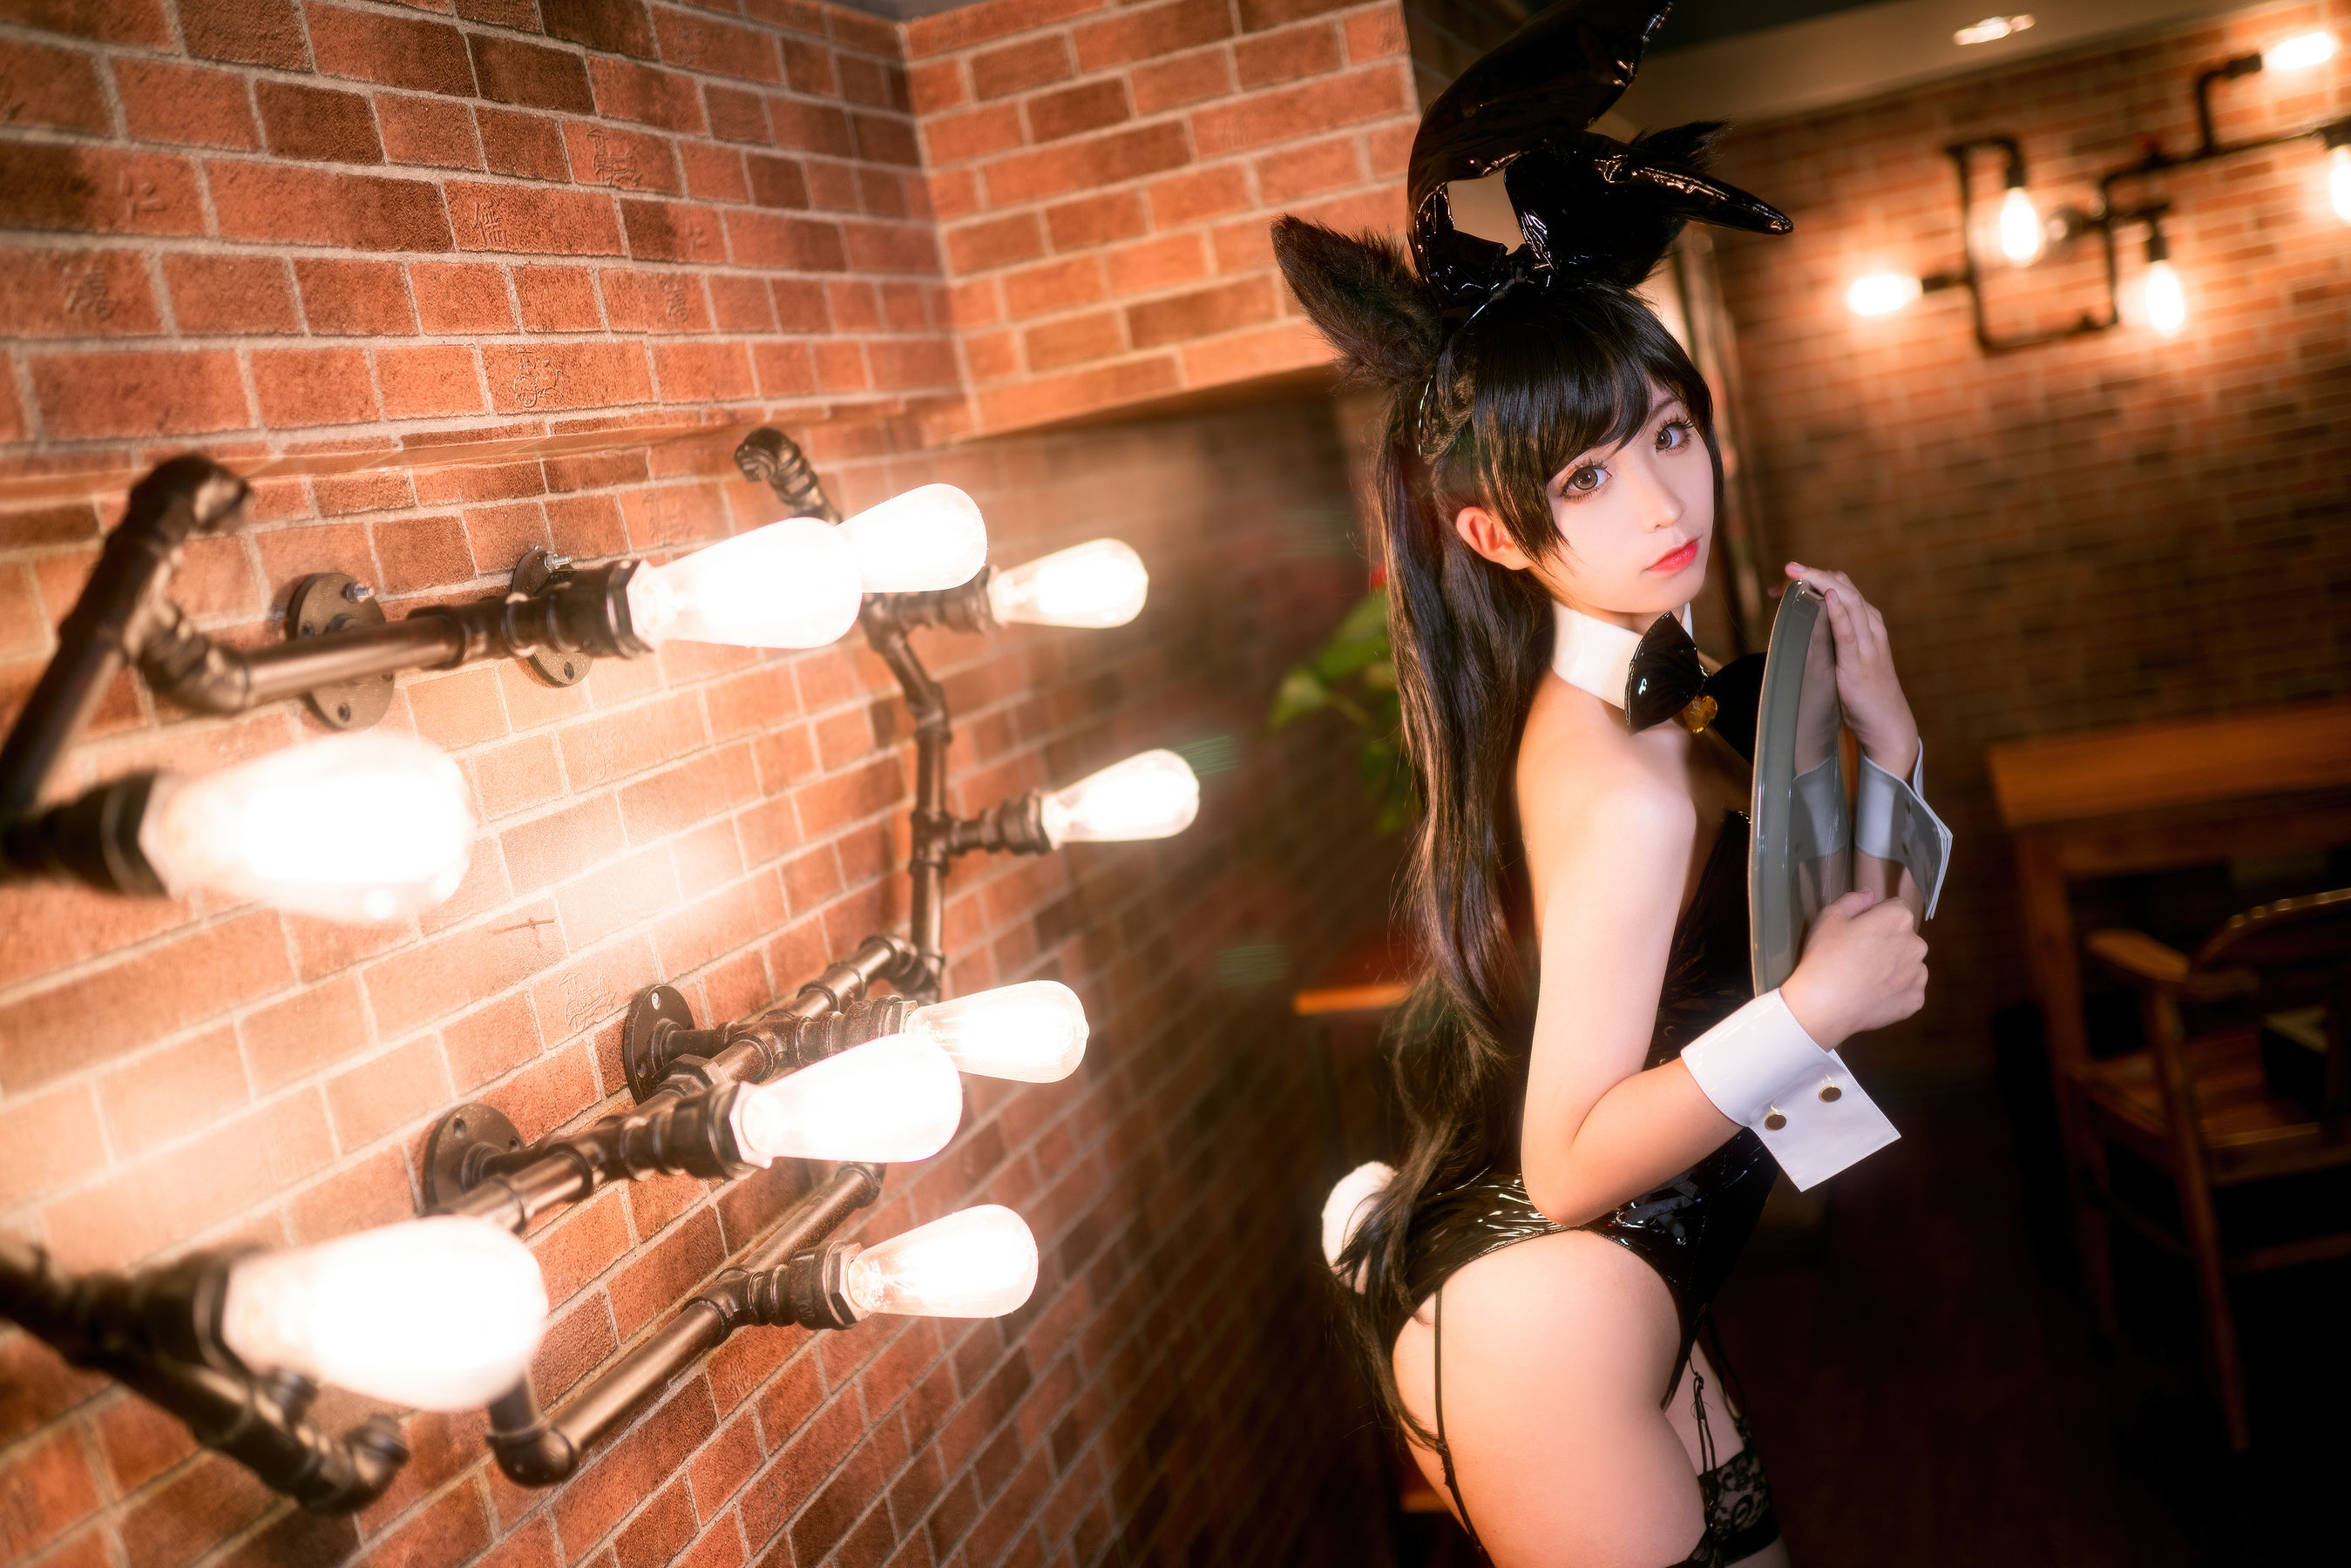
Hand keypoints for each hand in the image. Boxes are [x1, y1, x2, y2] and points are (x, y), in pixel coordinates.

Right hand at [1780, 889, 1928, 1047]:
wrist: (1824, 1006)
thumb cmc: (1825, 956)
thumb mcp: (1829, 917)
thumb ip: (1853, 900)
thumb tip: (1870, 893)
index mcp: (1898, 918)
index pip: (1895, 908)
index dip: (1875, 917)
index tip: (1857, 932)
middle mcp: (1917, 944)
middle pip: (1904, 936)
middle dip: (1887, 941)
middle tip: (1858, 956)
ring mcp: (1919, 974)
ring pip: (1907, 963)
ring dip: (1893, 966)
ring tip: (1865, 979)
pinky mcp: (1916, 1000)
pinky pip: (1908, 989)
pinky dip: (1894, 991)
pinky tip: (1872, 995)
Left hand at [1784, 562, 1917, 775]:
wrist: (1888, 722)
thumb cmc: (1866, 692)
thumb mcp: (1850, 656)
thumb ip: (1835, 637)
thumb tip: (1808, 622)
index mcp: (1869, 623)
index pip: (1842, 588)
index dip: (1815, 578)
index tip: (1786, 578)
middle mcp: (1871, 628)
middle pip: (1844, 588)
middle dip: (1814, 574)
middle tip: (1787, 567)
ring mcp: (1867, 644)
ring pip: (1848, 602)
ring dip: (1821, 583)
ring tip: (1799, 572)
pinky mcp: (1859, 664)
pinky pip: (1848, 632)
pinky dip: (1838, 612)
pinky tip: (1826, 598)